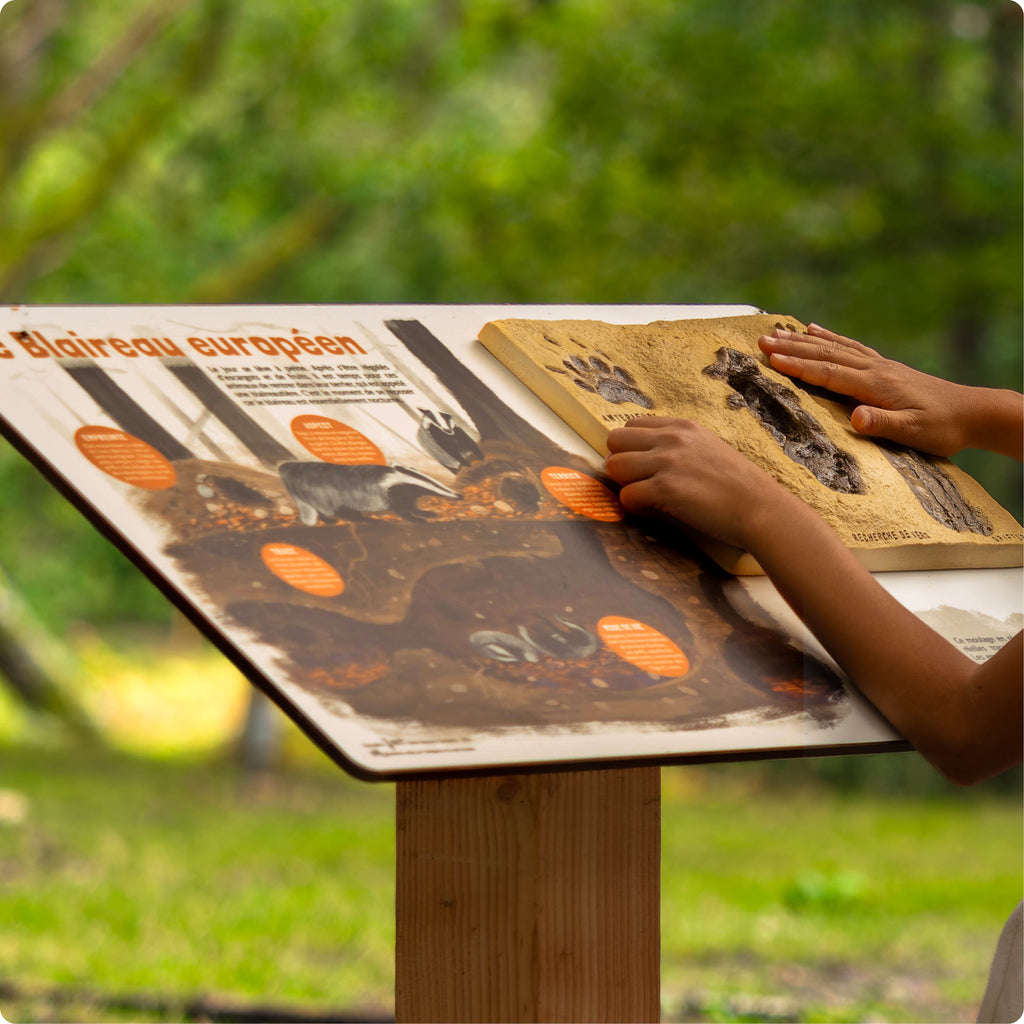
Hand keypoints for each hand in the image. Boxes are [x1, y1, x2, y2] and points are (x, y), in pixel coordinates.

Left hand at [605, 416, 800, 551]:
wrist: (760, 508)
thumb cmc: (738, 485)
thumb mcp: (708, 448)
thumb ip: (679, 447)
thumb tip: (646, 458)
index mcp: (682, 426)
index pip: (631, 425)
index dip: (631, 448)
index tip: (642, 466)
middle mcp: (671, 438)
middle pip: (615, 441)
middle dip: (620, 463)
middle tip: (638, 482)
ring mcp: (667, 462)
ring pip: (614, 466)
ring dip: (625, 484)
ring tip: (645, 498)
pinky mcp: (665, 489)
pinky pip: (626, 496)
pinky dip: (634, 507)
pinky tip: (652, 511)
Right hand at [757, 323, 972, 456]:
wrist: (972, 412)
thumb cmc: (942, 427)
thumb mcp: (914, 432)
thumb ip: (883, 425)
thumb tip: (855, 418)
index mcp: (875, 385)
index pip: (829, 373)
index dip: (798, 366)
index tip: (770, 360)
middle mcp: (874, 369)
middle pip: (825, 354)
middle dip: (791, 348)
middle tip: (761, 340)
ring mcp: (879, 365)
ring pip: (834, 347)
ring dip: (803, 340)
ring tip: (777, 332)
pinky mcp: (883, 367)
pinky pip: (849, 346)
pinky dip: (829, 337)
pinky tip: (815, 330)